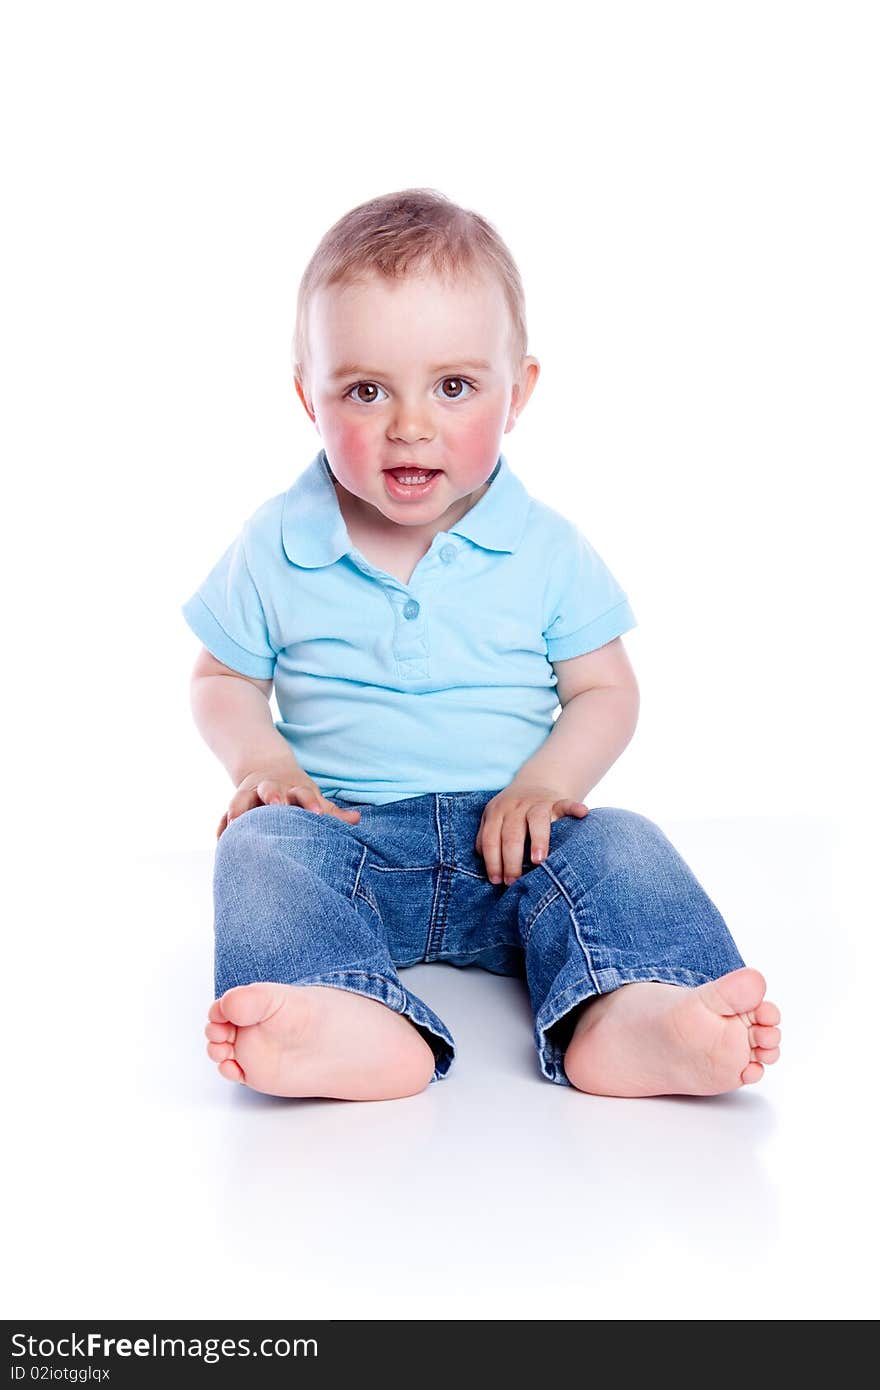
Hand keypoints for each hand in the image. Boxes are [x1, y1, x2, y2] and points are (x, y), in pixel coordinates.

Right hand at [216, 770, 361, 839]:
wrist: (266, 769)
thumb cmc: (295, 793)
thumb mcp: (313, 798)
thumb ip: (331, 813)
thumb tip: (356, 821)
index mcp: (292, 789)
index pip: (303, 794)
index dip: (310, 803)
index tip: (318, 815)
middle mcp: (270, 789)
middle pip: (270, 789)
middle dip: (273, 796)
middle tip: (277, 805)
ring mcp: (249, 795)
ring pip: (241, 799)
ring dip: (239, 810)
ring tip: (236, 824)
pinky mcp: (234, 805)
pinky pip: (224, 815)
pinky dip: (222, 826)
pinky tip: (221, 841)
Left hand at [475, 783, 587, 884]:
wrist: (535, 783)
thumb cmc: (512, 812)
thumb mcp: (494, 819)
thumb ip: (485, 837)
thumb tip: (484, 862)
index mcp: (497, 811)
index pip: (491, 838)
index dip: (493, 861)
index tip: (497, 880)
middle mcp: (516, 806)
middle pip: (511, 834)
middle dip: (511, 860)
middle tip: (513, 881)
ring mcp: (538, 803)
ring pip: (536, 820)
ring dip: (537, 840)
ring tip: (538, 861)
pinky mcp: (558, 801)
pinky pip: (567, 804)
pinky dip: (575, 808)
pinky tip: (583, 813)